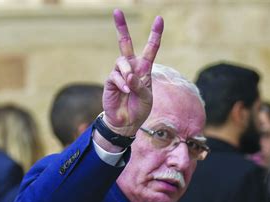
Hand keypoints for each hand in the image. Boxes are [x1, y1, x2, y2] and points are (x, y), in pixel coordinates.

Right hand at [102, 9, 163, 136]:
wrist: (127, 122)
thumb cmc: (139, 109)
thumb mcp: (146, 97)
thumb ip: (140, 85)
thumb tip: (129, 75)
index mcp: (144, 70)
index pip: (150, 49)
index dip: (155, 35)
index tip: (159, 19)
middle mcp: (131, 68)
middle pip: (125, 44)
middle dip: (121, 27)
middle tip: (117, 11)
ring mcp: (120, 74)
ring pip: (122, 62)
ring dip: (127, 73)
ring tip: (130, 88)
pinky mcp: (111, 81)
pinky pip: (116, 75)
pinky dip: (122, 83)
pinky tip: (125, 91)